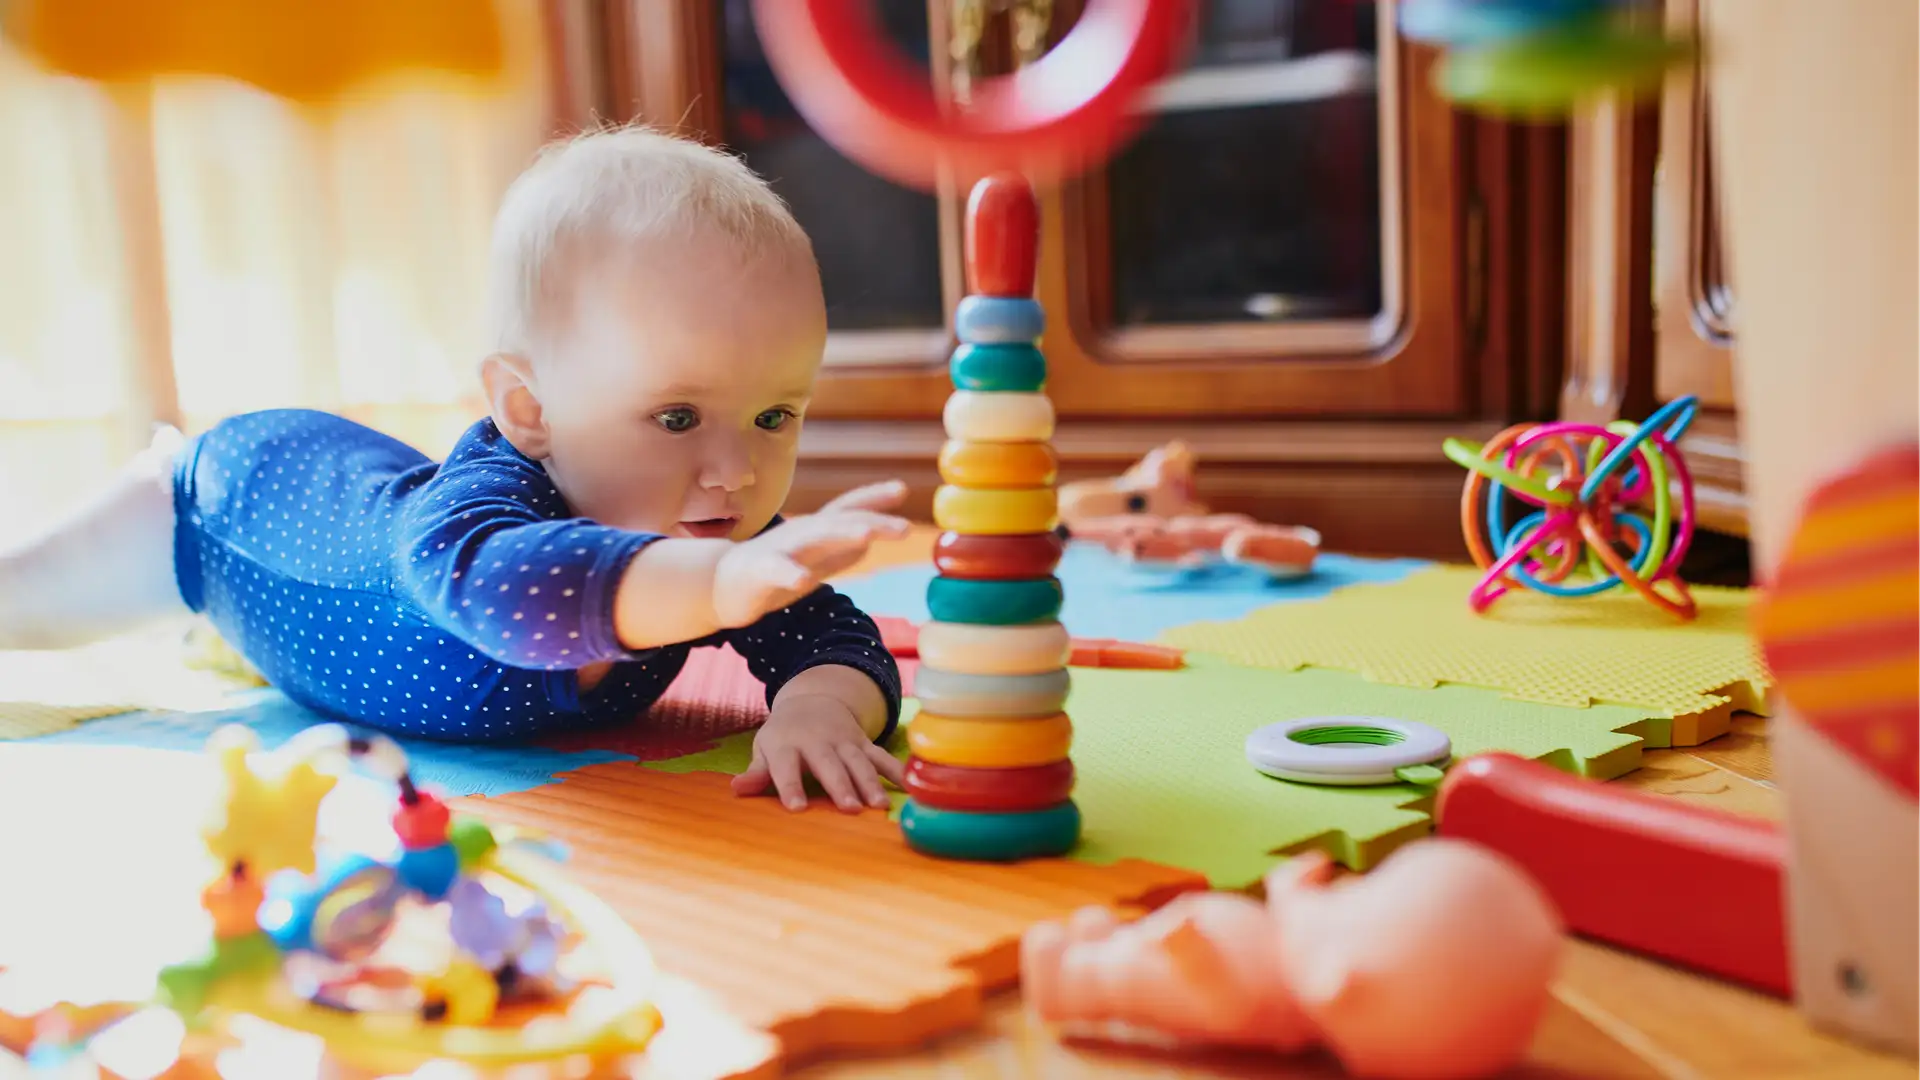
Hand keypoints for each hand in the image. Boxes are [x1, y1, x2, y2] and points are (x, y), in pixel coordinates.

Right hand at [710, 481, 909, 627]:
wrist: (719, 585)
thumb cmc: (771, 572)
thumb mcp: (811, 562)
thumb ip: (839, 553)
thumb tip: (870, 542)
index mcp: (815, 532)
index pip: (847, 510)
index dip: (873, 499)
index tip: (902, 489)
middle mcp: (800, 534)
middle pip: (839, 522)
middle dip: (872, 521)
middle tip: (905, 528)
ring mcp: (779, 550)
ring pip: (812, 539)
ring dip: (840, 535)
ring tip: (866, 536)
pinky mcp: (758, 572)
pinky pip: (775, 571)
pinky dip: (791, 574)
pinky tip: (805, 580)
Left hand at [731, 692, 906, 811]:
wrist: (813, 700)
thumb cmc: (784, 735)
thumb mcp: (765, 748)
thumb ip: (757, 772)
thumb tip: (737, 789)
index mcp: (788, 745)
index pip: (787, 767)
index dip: (791, 786)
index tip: (797, 809)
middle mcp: (818, 741)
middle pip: (830, 765)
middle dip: (840, 787)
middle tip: (849, 810)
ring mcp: (845, 741)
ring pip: (859, 762)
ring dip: (870, 783)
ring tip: (878, 807)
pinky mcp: (864, 742)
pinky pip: (881, 757)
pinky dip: (896, 771)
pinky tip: (908, 788)